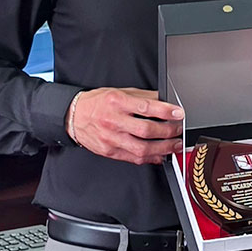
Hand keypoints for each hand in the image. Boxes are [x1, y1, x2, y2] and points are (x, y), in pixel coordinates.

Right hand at [67, 88, 183, 164]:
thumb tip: (164, 100)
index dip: (165, 111)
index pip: (146, 107)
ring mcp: (111, 139)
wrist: (73, 117)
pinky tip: (160, 155)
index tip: (178, 113)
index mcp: (117, 102)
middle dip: (168, 132)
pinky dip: (150, 158)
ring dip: (163, 148)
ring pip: (142, 148)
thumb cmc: (96, 103)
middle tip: (178, 130)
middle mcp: (114, 121)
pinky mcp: (110, 152)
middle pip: (146, 130)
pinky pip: (133, 158)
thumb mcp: (119, 91)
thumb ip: (142, 96)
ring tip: (174, 145)